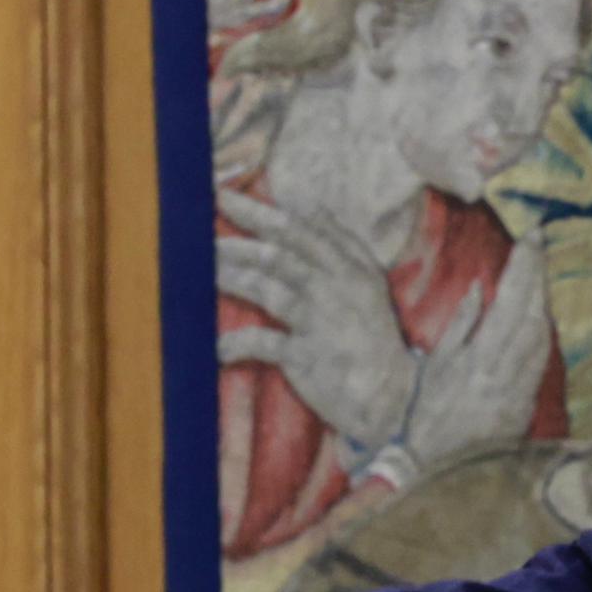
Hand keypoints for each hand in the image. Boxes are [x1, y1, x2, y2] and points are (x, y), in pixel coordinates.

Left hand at [218, 190, 421, 452]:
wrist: (392, 394)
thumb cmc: (371, 334)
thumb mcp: (366, 281)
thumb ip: (340, 242)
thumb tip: (311, 204)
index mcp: (349, 267)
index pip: (299, 230)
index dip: (259, 212)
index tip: (223, 196)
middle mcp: (336, 288)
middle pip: (280, 255)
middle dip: (238, 241)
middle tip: (198, 233)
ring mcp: (321, 322)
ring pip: (270, 290)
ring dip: (233, 278)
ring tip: (203, 272)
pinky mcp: (308, 357)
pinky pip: (265, 343)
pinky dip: (238, 343)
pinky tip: (217, 346)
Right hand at [402, 245, 555, 466]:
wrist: (431, 467)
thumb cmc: (423, 415)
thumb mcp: (433, 366)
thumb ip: (460, 326)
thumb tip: (481, 288)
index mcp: (476, 362)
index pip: (509, 304)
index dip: (523, 268)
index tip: (529, 238)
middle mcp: (504, 376)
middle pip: (532, 314)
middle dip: (536, 276)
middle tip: (538, 244)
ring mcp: (519, 392)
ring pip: (542, 336)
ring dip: (542, 301)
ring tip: (537, 272)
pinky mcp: (526, 406)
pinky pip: (541, 359)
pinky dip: (542, 332)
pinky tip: (540, 315)